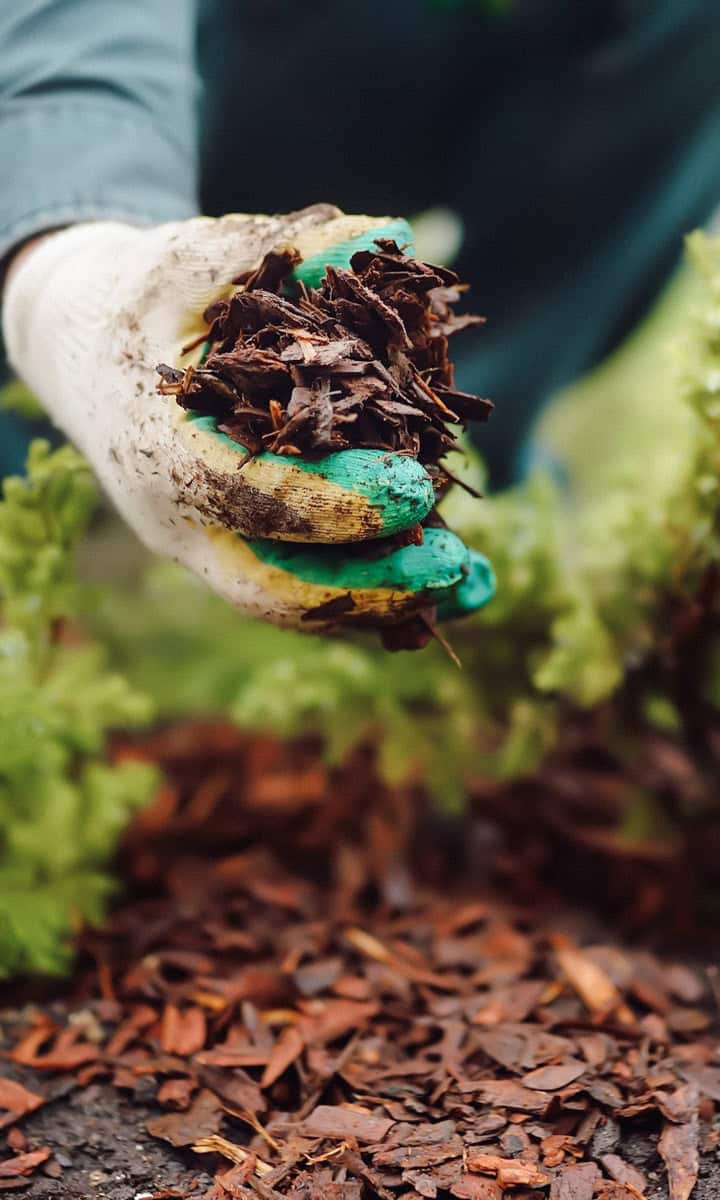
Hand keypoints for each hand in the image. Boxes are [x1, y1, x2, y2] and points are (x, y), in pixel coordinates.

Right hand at [2, 205, 492, 629]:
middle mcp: (178, 518)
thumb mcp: (193, 260)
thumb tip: (387, 235)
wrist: (83, 354)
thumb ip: (278, 248)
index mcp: (159, 447)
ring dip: (385, 602)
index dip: (333, 501)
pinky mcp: (236, 552)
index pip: (246, 493)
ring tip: (474, 582)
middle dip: (367, 585)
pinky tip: (456, 584)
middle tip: (455, 564)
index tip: (417, 489)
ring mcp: (205, 546)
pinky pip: (307, 589)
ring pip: (294, 602)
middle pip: (272, 585)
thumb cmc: (143, 301)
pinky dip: (378, 594)